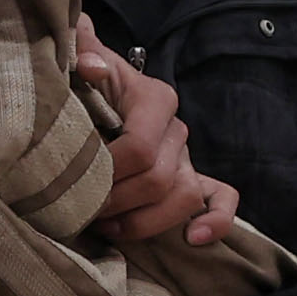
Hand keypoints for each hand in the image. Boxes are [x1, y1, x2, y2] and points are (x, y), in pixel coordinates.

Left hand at [72, 25, 236, 252]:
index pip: (140, 148)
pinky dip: (215, 221)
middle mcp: (176, 130)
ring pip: (184, 198)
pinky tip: (194, 239)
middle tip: (81, 210)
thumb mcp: (80, 66)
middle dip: (117, 202)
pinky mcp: (192, 179)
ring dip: (144, 221)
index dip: (109, 173)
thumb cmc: (85, 86)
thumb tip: (90, 66)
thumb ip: (82, 56)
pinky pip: (221, 199)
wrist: (95, 95)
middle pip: (159, 180)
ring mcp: (187, 158)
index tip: (75, 183)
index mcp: (154, 100)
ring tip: (108, 227)